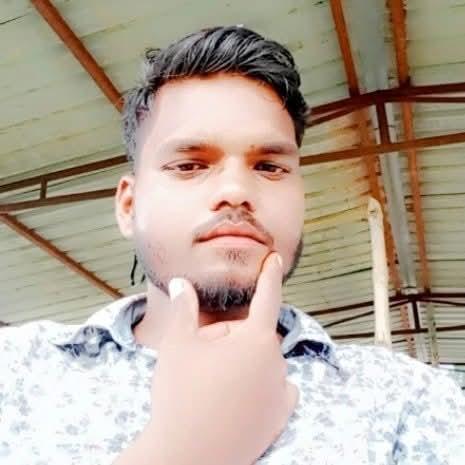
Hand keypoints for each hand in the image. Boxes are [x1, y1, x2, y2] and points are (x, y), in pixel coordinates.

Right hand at [148, 252, 298, 464]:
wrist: (188, 455)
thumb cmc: (182, 393)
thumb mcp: (178, 344)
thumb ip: (184, 308)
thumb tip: (181, 283)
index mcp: (256, 339)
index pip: (266, 297)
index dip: (269, 275)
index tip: (274, 259)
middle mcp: (276, 362)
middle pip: (253, 335)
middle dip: (230, 337)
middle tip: (202, 357)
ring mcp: (280, 391)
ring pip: (261, 361)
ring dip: (242, 362)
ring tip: (213, 383)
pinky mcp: (280, 416)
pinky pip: (275, 387)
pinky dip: (260, 384)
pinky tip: (239, 395)